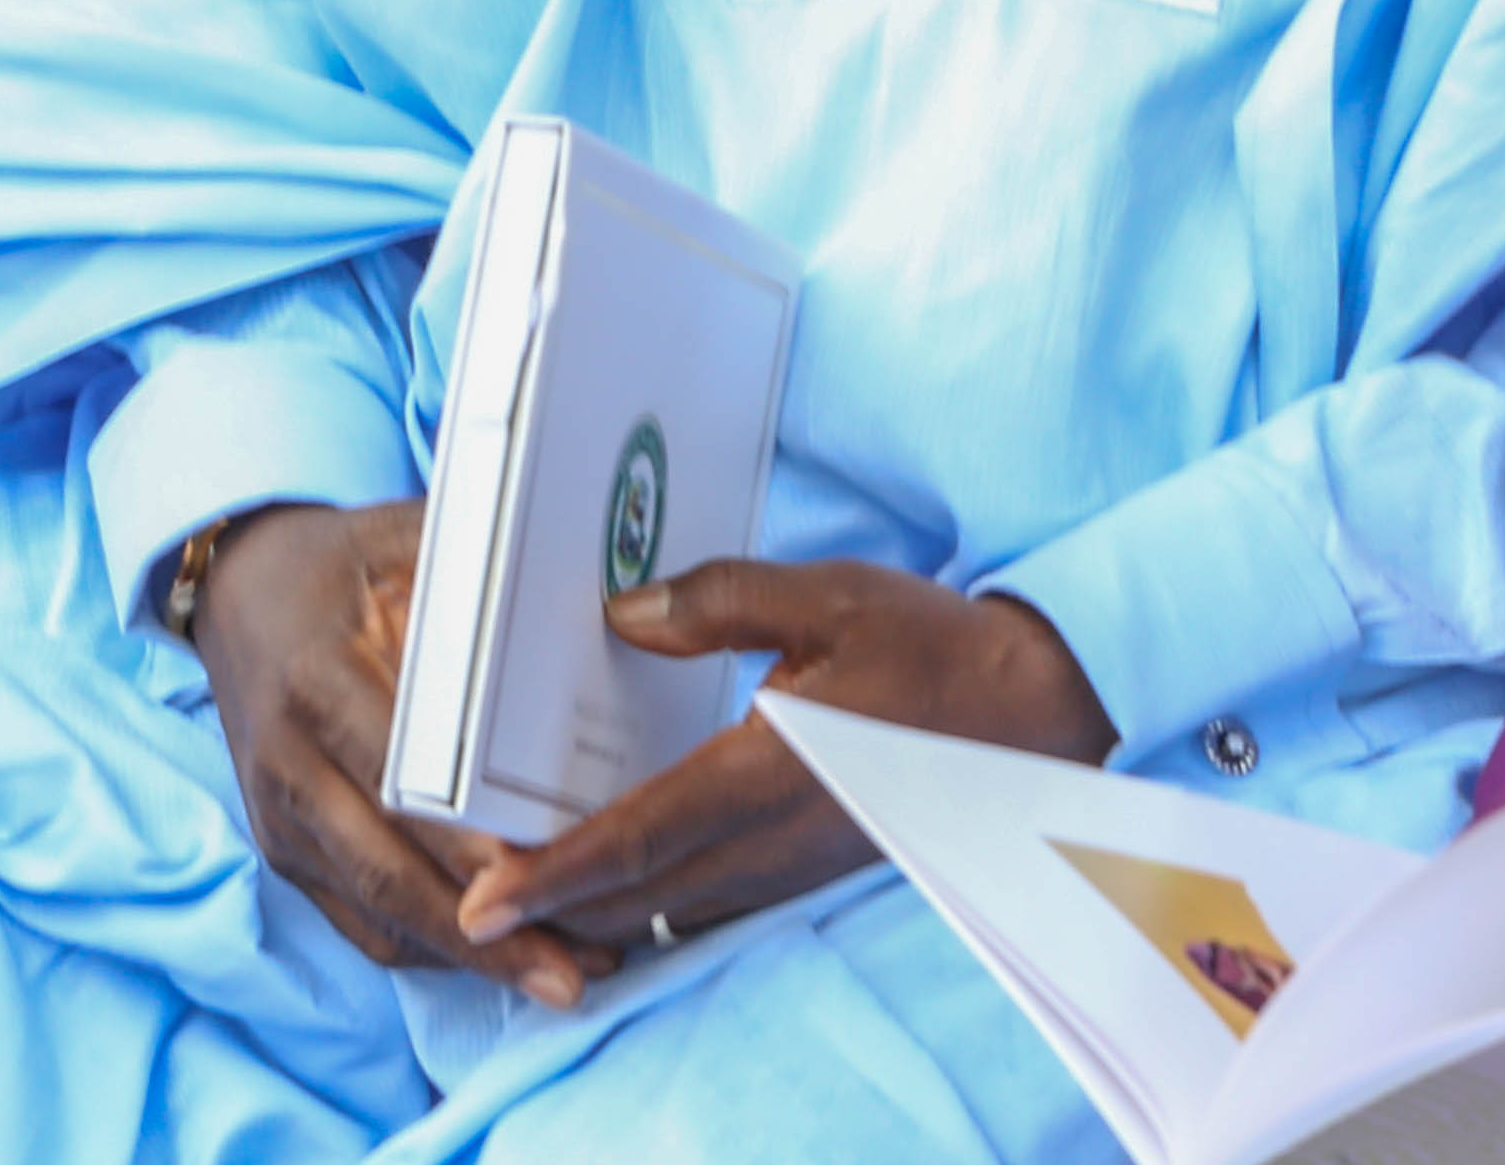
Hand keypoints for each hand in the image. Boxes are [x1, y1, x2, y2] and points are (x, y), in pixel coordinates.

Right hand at [191, 501, 608, 1007]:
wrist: (237, 590)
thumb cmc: (341, 563)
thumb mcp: (403, 543)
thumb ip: (480, 582)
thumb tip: (605, 601)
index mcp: (318, 684)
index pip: (398, 781)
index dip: (466, 841)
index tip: (546, 878)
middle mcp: (290, 765)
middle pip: (389, 874)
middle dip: (484, 936)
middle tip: (575, 974)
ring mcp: (282, 821)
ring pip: (378, 915)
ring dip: (470, 958)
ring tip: (564, 975)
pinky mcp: (285, 852)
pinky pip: (360, 924)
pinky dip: (432, 951)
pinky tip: (504, 959)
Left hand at [450, 561, 1114, 967]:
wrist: (1038, 717)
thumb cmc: (935, 651)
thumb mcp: (832, 595)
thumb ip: (721, 601)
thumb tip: (622, 614)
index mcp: (769, 775)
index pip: (637, 837)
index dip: (551, 873)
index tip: (480, 902)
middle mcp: (771, 842)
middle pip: (630, 897)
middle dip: (544, 906)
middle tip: (466, 898)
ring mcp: (788, 868)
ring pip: (662, 910)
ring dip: (588, 909)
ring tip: (515, 888)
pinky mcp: (802, 869)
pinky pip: (702, 904)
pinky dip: (641, 901)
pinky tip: (608, 875)